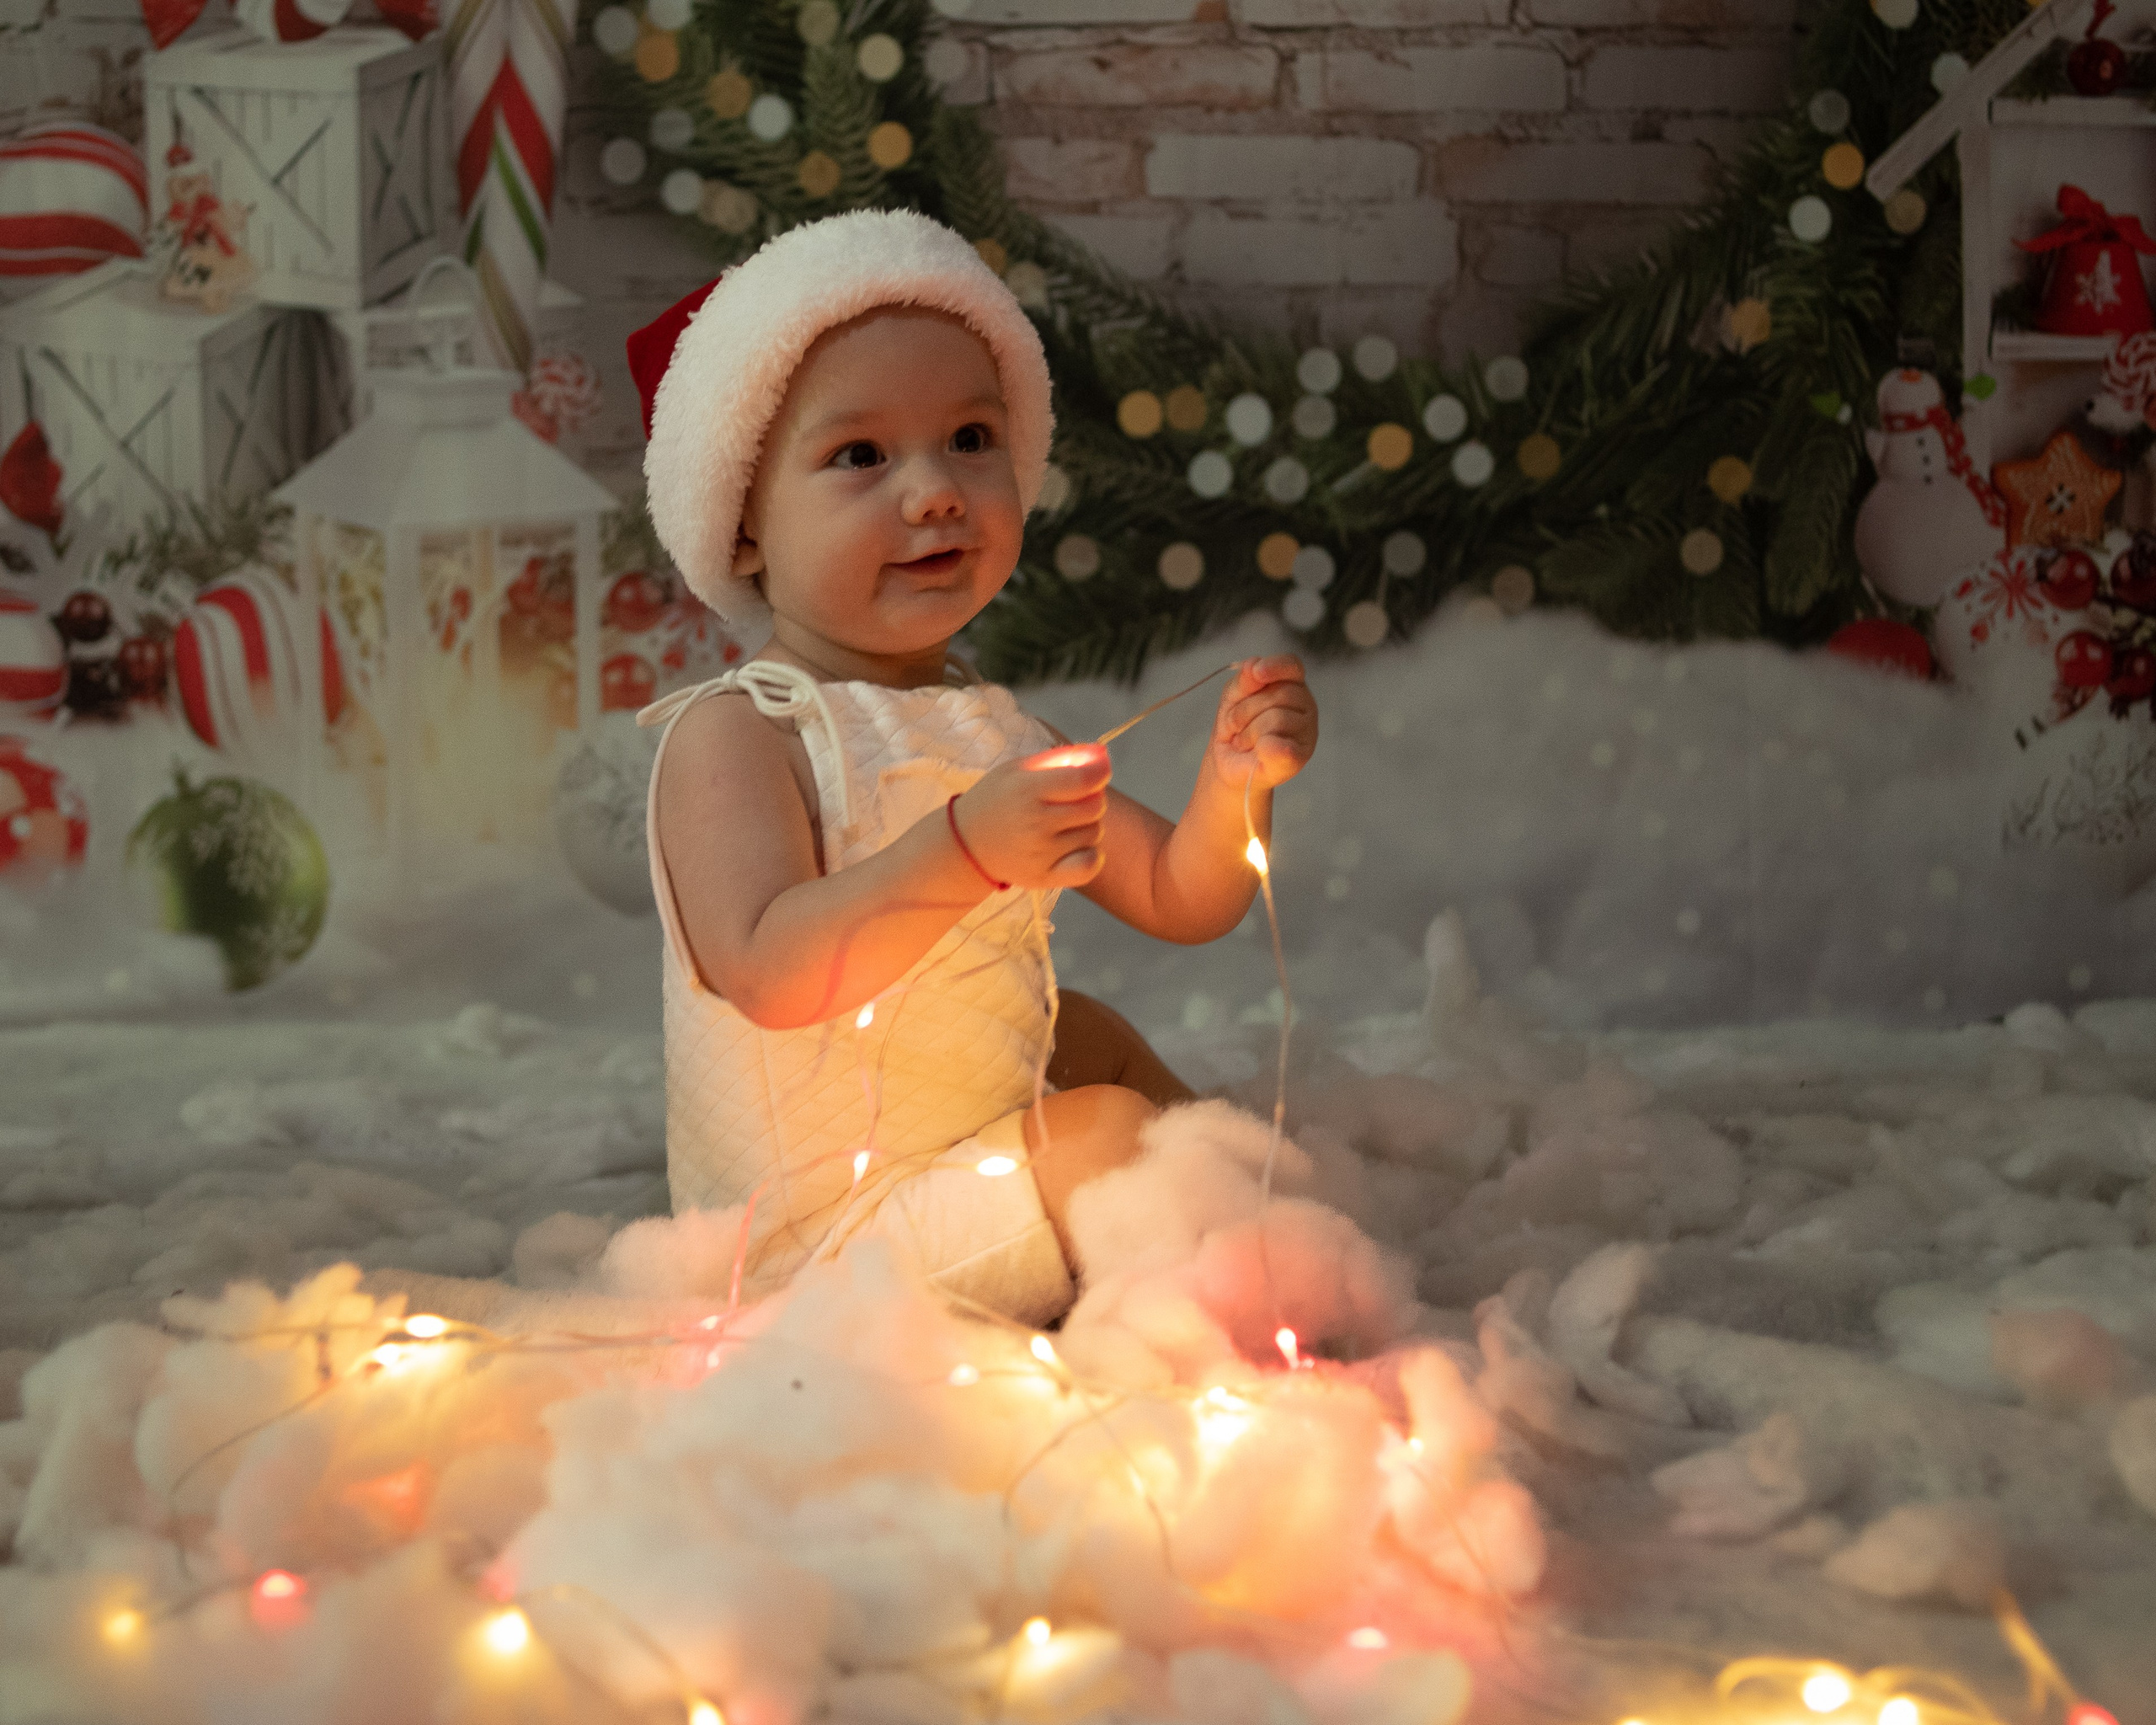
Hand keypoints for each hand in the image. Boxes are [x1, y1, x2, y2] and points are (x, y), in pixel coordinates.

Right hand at [952, 744, 1110, 889]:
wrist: (966, 844)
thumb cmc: (998, 799)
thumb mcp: (1019, 769)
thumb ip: (1061, 758)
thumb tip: (1102, 754)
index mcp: (1027, 789)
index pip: (1084, 780)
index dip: (1101, 770)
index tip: (1099, 768)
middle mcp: (1035, 822)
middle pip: (1095, 806)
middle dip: (1092, 797)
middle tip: (1071, 798)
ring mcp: (1040, 853)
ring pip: (1094, 832)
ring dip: (1086, 824)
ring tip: (1061, 823)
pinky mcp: (1043, 877)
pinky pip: (1090, 865)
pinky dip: (1091, 854)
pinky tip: (1075, 847)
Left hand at [1209, 656, 1316, 788]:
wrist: (1230, 765)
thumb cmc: (1236, 730)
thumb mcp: (1232, 699)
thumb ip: (1243, 681)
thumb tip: (1253, 665)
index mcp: (1292, 685)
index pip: (1291, 666)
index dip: (1275, 666)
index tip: (1256, 671)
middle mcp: (1305, 705)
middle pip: (1278, 693)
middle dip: (1245, 710)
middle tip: (1234, 727)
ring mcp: (1306, 732)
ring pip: (1277, 718)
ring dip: (1249, 732)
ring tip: (1243, 741)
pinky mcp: (1299, 757)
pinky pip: (1282, 747)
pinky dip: (1265, 748)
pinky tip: (1258, 752)